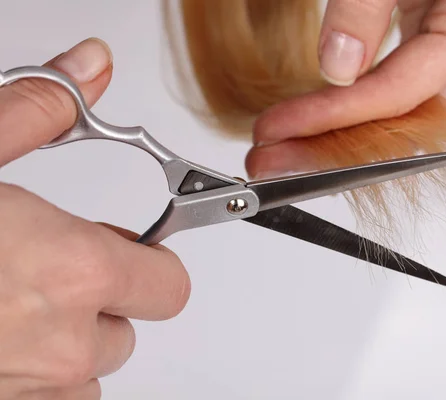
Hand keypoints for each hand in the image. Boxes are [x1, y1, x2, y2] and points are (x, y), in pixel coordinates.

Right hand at [0, 38, 190, 398]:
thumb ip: (37, 111)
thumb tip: (91, 66)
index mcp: (70, 270)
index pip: (170, 285)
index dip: (152, 262)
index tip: (126, 246)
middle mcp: (60, 345)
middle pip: (126, 329)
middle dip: (101, 300)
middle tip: (51, 268)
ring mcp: (28, 394)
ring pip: (88, 374)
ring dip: (66, 345)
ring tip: (13, 306)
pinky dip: (35, 381)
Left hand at [247, 0, 445, 175]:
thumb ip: (364, 6)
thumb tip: (339, 68)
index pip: (402, 92)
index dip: (337, 117)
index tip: (283, 131)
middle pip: (403, 119)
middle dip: (334, 144)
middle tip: (275, 159)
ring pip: (402, 115)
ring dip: (343, 135)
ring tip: (288, 147)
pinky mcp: (442, 43)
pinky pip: (402, 92)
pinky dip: (359, 110)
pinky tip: (321, 121)